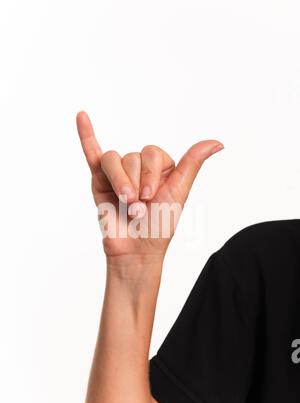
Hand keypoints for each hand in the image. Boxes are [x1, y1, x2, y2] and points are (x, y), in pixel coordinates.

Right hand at [76, 111, 222, 261]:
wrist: (136, 251)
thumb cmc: (159, 227)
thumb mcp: (179, 192)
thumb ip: (192, 163)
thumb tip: (217, 142)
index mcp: (161, 168)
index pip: (152, 153)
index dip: (151, 174)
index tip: (152, 197)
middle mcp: (139, 168)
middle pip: (132, 157)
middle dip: (136, 183)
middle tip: (138, 207)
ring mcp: (118, 173)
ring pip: (113, 159)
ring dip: (120, 181)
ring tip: (124, 203)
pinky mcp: (99, 180)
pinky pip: (92, 153)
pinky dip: (86, 135)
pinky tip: (81, 116)